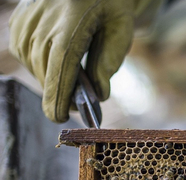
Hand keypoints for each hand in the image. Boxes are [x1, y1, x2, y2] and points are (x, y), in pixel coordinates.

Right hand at [8, 0, 148, 122]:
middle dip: (59, 93)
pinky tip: (53, 64)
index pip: (61, 63)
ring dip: (48, 78)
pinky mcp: (20, 17)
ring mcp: (28, 15)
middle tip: (75, 108)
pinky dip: (37, 64)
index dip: (58, 93)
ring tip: (68, 86)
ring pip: (31, 61)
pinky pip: (22, 50)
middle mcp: (45, 17)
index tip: (59, 117)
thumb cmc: (110, 7)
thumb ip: (110, 61)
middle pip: (45, 67)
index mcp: (74, 19)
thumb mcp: (121, 30)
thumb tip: (98, 95)